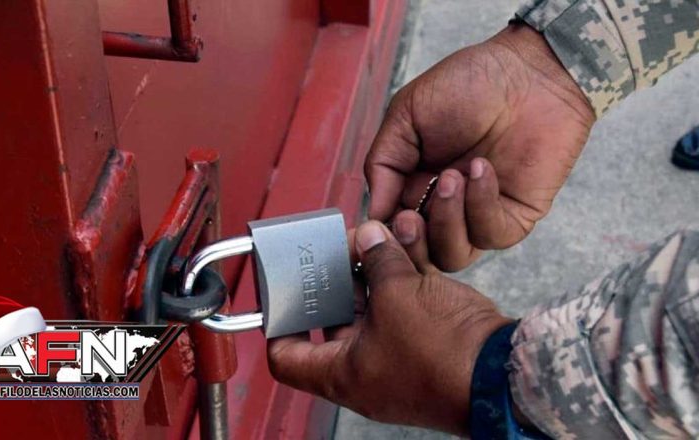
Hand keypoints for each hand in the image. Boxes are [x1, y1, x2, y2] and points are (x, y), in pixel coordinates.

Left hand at [267, 214, 511, 433]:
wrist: (506, 374)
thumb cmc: (443, 354)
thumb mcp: (398, 296)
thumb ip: (378, 260)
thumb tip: (369, 236)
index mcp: (342, 373)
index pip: (287, 356)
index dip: (278, 324)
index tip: (280, 294)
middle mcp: (366, 369)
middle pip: (335, 319)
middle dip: (338, 278)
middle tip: (338, 247)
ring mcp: (397, 357)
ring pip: (374, 307)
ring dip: (375, 270)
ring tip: (375, 235)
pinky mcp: (426, 344)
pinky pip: (404, 307)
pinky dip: (403, 277)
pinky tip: (406, 242)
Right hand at [366, 23, 594, 270]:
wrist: (529, 71)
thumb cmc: (468, 84)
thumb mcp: (406, 115)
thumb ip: (383, 164)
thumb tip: (372, 213)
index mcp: (413, 186)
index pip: (393, 230)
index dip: (385, 236)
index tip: (377, 228)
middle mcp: (444, 207)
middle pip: (420, 255)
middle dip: (411, 242)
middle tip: (410, 217)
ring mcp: (479, 215)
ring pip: (452, 255)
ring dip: (446, 222)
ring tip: (451, 178)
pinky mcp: (514, 216)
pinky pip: (490, 235)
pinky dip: (480, 205)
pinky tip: (481, 169)